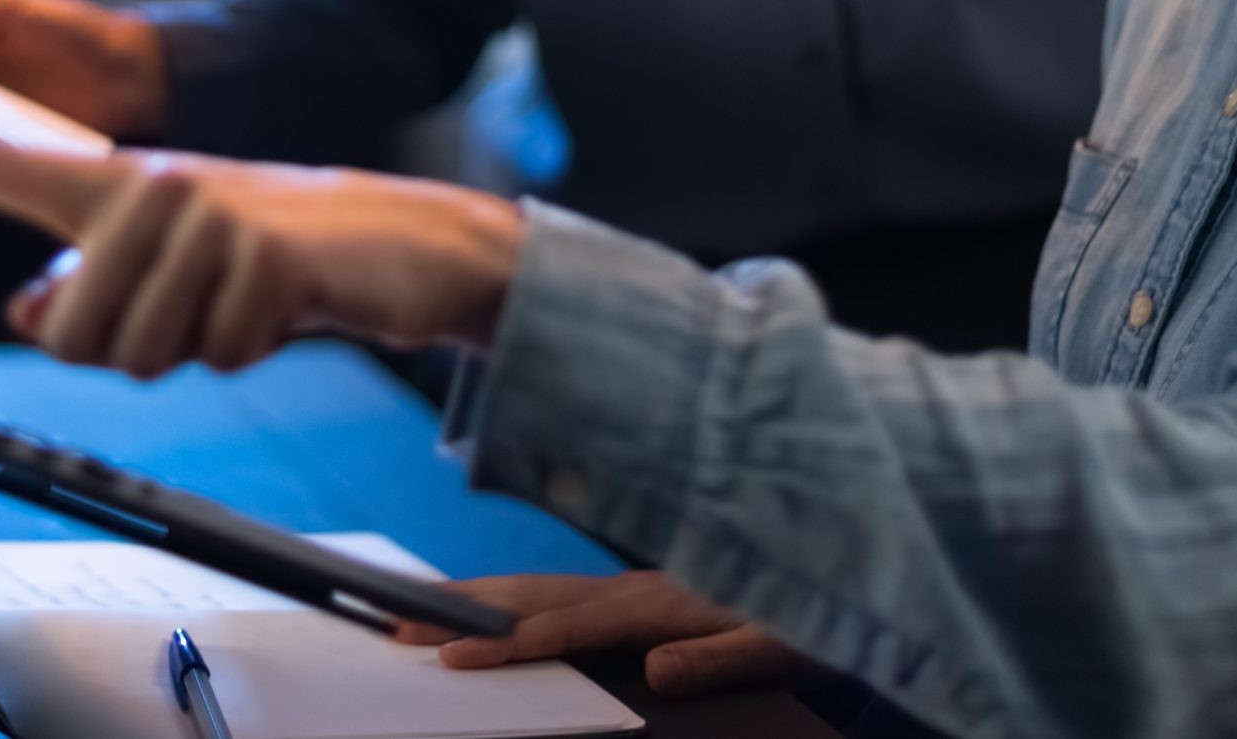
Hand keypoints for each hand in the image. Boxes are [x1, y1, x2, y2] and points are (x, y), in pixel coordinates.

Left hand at [0, 110, 525, 373]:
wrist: (392, 239)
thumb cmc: (265, 254)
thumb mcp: (167, 267)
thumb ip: (90, 285)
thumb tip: (34, 314)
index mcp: (115, 183)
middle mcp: (150, 185)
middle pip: (72, 331)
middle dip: (127, 349)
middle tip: (190, 311)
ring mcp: (206, 214)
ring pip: (140, 351)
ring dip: (193, 351)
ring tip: (236, 300)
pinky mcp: (263, 254)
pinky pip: (217, 354)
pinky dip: (249, 350)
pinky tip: (280, 305)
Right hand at [395, 571, 807, 698]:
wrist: (841, 562)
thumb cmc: (816, 612)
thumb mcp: (784, 645)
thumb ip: (720, 658)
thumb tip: (656, 673)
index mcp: (659, 604)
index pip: (566, 629)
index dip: (505, 646)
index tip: (451, 658)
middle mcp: (634, 589)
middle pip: (530, 599)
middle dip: (461, 611)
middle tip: (395, 621)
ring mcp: (632, 588)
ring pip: (538, 591)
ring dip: (477, 600)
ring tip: (420, 611)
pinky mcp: (638, 594)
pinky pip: (560, 595)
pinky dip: (513, 601)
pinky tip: (494, 611)